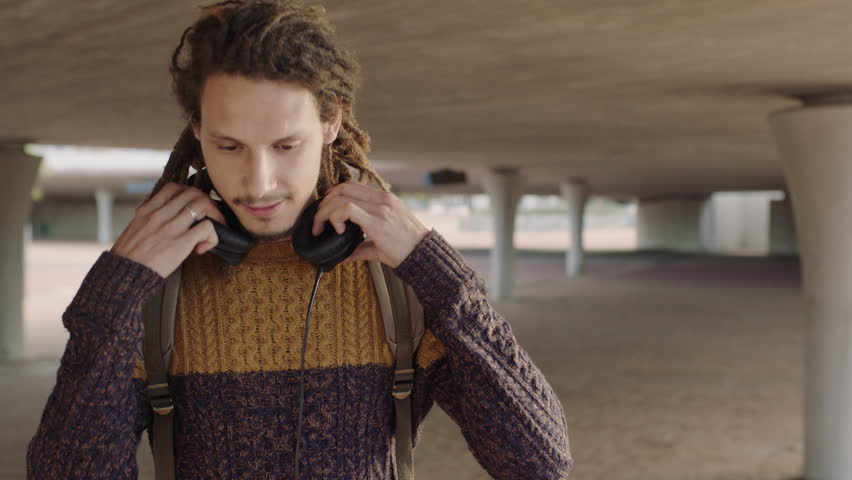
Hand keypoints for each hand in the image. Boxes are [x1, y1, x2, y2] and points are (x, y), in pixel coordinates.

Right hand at [110, 182, 226, 277]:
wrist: (123, 275)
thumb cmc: (129, 257)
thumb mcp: (135, 228)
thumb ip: (151, 218)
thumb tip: (167, 216)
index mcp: (147, 209)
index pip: (174, 187)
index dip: (189, 194)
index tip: (192, 207)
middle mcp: (159, 214)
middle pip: (193, 193)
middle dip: (207, 203)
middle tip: (209, 218)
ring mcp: (171, 227)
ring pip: (204, 205)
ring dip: (215, 217)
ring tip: (210, 232)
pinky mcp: (181, 242)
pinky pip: (208, 227)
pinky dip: (212, 236)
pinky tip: (202, 248)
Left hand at [311, 180, 429, 267]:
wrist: (424, 256)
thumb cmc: (406, 249)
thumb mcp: (382, 241)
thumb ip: (361, 245)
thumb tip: (343, 256)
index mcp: (384, 199)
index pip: (352, 185)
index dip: (333, 194)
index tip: (325, 209)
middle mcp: (382, 199)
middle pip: (342, 188)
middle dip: (324, 204)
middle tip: (318, 221)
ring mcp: (380, 208)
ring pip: (341, 197)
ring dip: (324, 212)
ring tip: (321, 227)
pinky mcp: (377, 221)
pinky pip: (348, 209)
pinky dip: (336, 217)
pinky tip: (337, 230)